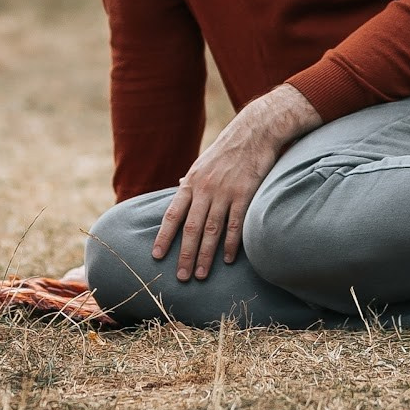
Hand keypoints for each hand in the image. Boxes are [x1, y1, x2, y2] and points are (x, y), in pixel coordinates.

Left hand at [150, 84, 321, 281]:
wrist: (253, 133)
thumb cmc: (226, 151)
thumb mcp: (202, 164)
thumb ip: (191, 182)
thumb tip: (178, 189)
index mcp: (191, 183)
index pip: (172, 215)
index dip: (164, 237)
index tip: (156, 255)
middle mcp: (204, 190)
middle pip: (190, 228)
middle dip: (183, 255)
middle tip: (180, 277)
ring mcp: (225, 193)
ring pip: (211, 230)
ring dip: (204, 255)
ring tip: (199, 274)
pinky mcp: (245, 194)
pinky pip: (236, 224)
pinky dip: (231, 244)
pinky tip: (228, 260)